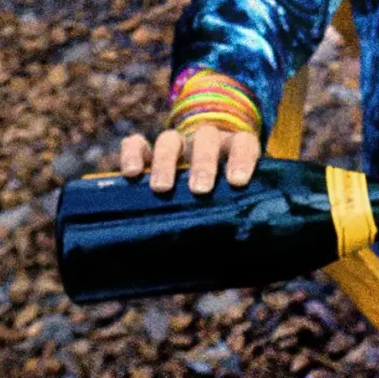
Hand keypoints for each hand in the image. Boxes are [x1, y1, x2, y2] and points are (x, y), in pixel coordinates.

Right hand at [120, 122, 261, 197]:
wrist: (199, 180)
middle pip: (205, 138)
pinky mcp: (147, 152)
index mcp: (233, 148)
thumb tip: (247, 238)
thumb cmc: (223, 197)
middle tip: (200, 189)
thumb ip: (240, 209)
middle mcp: (204, 142)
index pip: (243, 143)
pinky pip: (136, 144)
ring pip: (170, 140)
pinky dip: (132, 154)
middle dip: (204, 162)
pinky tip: (131, 173)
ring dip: (166, 162)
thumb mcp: (235, 199)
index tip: (237, 182)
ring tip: (162, 188)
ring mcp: (175, 145)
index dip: (242, 159)